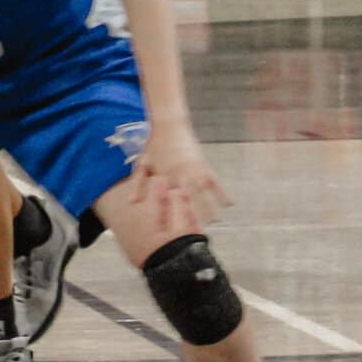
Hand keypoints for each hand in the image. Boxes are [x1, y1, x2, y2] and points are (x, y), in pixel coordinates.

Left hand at [129, 126, 229, 240]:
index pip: (169, 205)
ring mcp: (196, 174)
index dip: (171, 221)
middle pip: (190, 207)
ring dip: (209, 213)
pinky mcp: (206, 167)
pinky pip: (217, 185)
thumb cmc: (154, 146)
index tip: (173, 235)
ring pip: (206, 200)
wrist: (170, 125)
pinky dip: (223, 195)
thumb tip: (133, 203)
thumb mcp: (143, 164)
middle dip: (193, 222)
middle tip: (195, 236)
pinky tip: (229, 205)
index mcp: (166, 180)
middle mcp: (182, 179)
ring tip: (210, 225)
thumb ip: (138, 184)